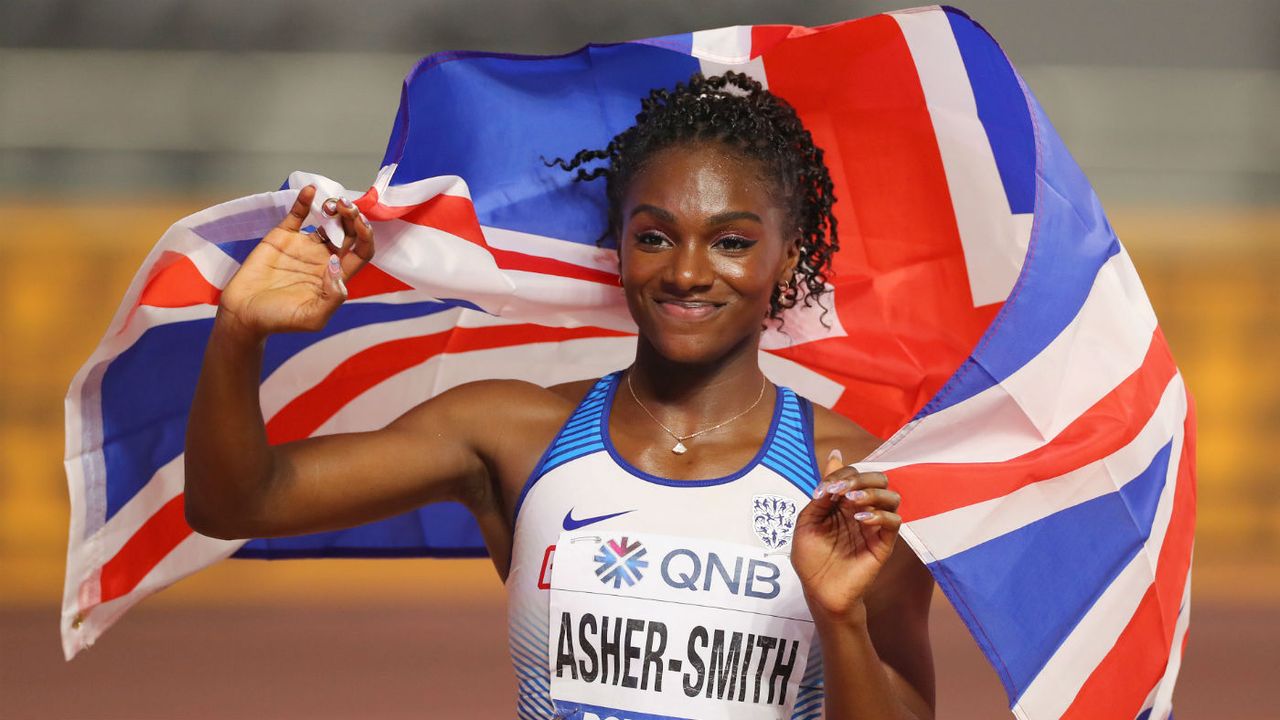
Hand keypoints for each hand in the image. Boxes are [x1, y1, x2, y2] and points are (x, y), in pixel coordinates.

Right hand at [218, 185, 373, 338]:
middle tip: (346, 207)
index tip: (360, 224)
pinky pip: (298, 215)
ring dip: (335, 208)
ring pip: (328, 220)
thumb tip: (337, 265)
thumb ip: (333, 297)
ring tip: (331, 204)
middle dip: (353, 217)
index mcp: (336, 276)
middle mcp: (324, 257)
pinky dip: (305, 200)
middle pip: (349, 232)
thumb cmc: (279, 319)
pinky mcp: (283, 236)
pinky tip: (311, 190)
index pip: (361, 252)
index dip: (366, 237)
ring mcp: (304, 245)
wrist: (244, 313)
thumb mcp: (313, 318)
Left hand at [790, 450, 901, 622]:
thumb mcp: (808, 521)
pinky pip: (894, 522)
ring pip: (892, 497)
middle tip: (842, 491)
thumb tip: (835, 455)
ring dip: (872, 494)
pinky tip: (860, 520)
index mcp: (843, 502)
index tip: (823, 490)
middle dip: (860, 478)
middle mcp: (862, 509)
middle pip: (878, 479)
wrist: (818, 591)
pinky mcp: (883, 543)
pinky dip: (880, 515)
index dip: (840, 475)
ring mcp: (874, 526)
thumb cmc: (811, 558)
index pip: (853, 474)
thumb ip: (823, 491)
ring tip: (852, 504)